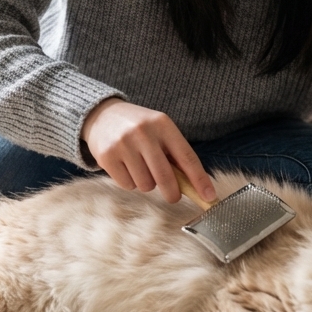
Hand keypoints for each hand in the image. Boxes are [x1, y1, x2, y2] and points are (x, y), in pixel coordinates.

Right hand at [81, 98, 216, 204]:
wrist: (102, 115)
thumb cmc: (139, 127)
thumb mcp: (160, 131)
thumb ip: (175, 154)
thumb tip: (195, 186)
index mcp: (163, 124)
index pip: (186, 157)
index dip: (199, 179)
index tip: (209, 196)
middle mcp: (143, 132)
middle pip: (165, 177)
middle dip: (172, 193)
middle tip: (172, 196)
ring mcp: (123, 144)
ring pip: (145, 185)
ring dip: (147, 184)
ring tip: (140, 168)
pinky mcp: (106, 156)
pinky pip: (127, 185)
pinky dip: (129, 182)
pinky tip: (126, 167)